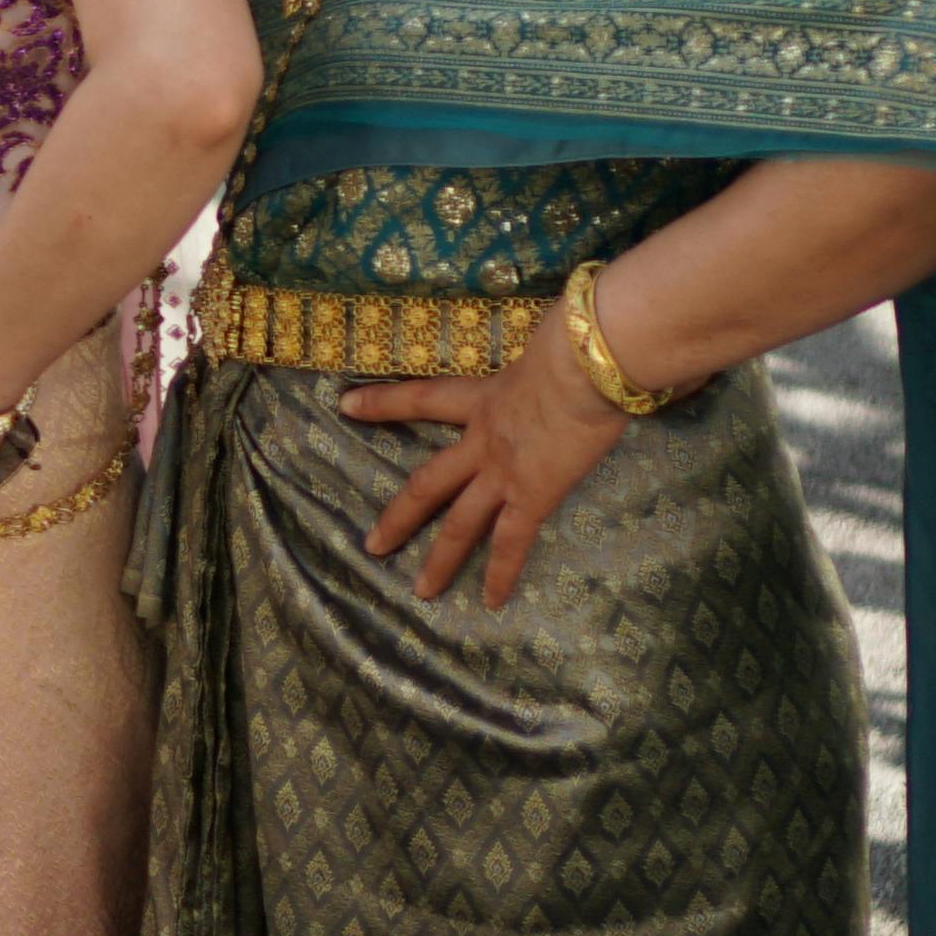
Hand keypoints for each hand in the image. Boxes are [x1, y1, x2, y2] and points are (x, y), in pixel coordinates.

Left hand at [348, 317, 627, 606]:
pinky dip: (502, 573)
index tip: (345, 404)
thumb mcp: (548, 343)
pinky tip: (493, 601)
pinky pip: (511, 542)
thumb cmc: (578, 343)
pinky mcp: (533, 494)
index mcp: (483, 398)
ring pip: (459, 523)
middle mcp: (482, 441)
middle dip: (399, 516)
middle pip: (427, 483)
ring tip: (421, 591)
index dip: (382, 402)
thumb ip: (546, 347)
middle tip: (372, 544)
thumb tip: (565, 334)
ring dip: (440, 559)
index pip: (421, 397)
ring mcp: (503, 472)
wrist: (590, 363)